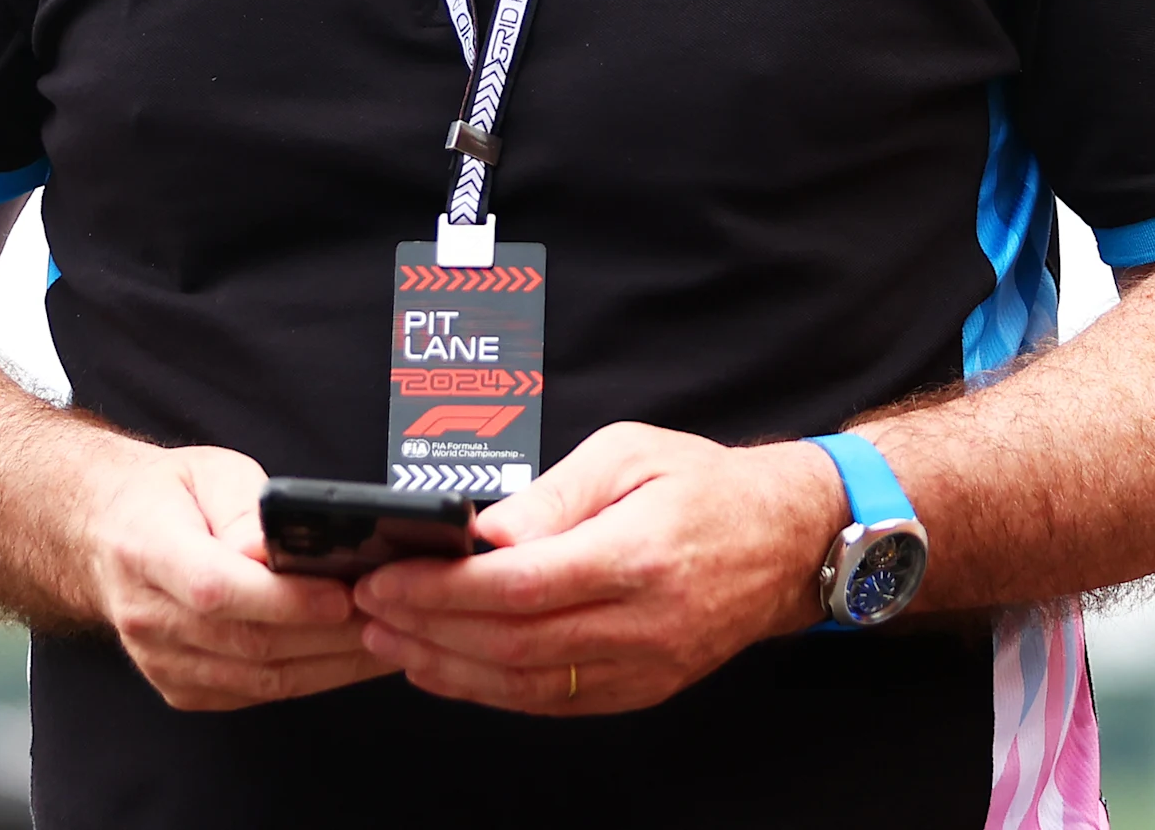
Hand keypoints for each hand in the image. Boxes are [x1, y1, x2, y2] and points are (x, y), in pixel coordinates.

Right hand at [81, 443, 389, 710]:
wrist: (105, 535)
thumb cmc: (167, 497)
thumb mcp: (209, 472)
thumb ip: (247, 509)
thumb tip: (282, 550)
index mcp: (147, 549)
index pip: (217, 588)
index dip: (283, 600)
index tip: (342, 594)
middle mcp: (147, 615)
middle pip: (247, 642)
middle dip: (330, 634)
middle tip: (392, 614)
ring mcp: (160, 661)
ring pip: (258, 680)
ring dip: (331, 665)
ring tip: (387, 639)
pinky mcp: (180, 689)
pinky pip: (253, 696)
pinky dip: (309, 679)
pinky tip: (348, 659)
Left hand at [349, 422, 842, 714]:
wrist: (786, 542)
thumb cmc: (704, 485)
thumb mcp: (627, 454)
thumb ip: (551, 496)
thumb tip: (480, 531)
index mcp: (637, 556)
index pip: (518, 586)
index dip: (441, 590)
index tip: (385, 578)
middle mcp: (642, 623)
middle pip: (511, 643)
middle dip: (426, 630)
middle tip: (367, 611)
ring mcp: (644, 667)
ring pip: (525, 684)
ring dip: (446, 668)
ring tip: (388, 641)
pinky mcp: (642, 690)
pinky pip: (552, 701)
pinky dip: (489, 690)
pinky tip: (445, 669)